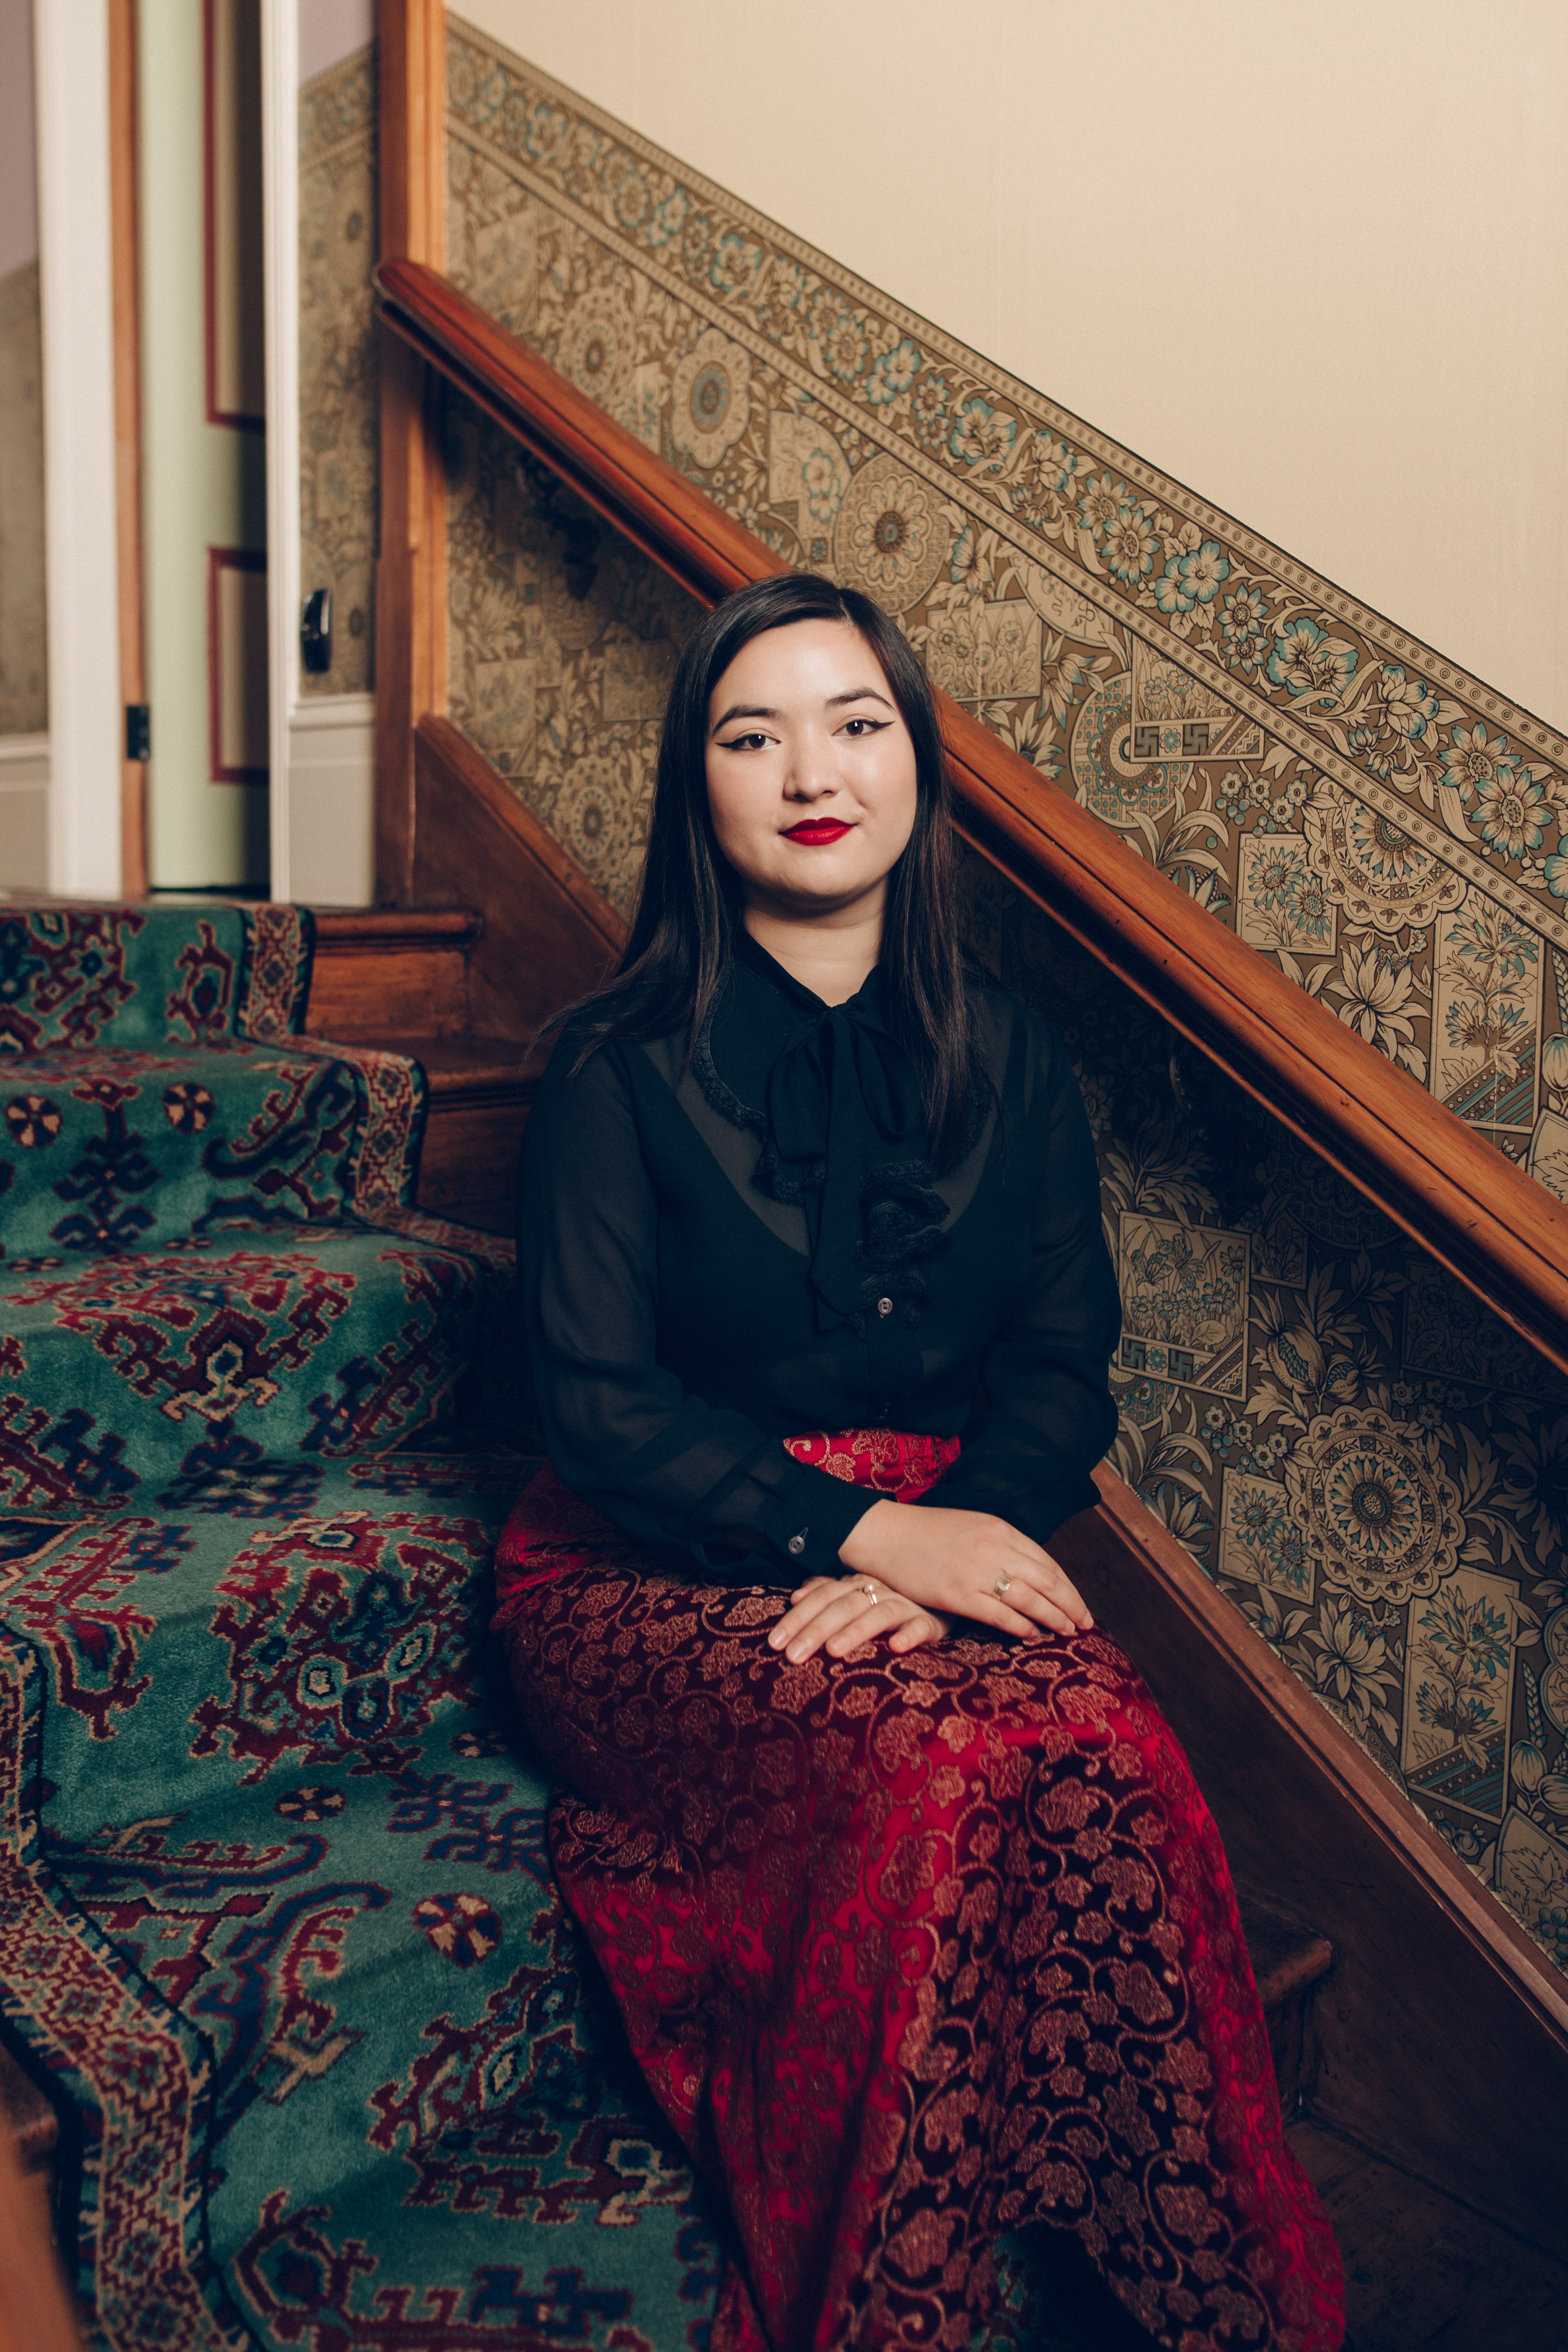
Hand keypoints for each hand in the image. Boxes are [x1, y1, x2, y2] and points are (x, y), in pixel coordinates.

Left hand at [768, 1574, 950, 1663]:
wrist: (940, 1596)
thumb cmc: (890, 1601)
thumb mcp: (858, 1595)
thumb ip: (827, 1594)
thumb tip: (796, 1595)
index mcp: (856, 1584)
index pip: (821, 1598)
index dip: (797, 1619)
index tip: (774, 1642)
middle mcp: (877, 1590)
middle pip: (842, 1607)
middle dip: (815, 1630)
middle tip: (793, 1656)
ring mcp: (905, 1604)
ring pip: (878, 1615)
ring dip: (856, 1631)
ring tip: (834, 1651)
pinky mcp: (930, 1621)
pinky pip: (920, 1626)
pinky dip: (909, 1635)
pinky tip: (896, 1647)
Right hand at [836, 1500, 1092, 1640]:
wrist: (886, 1534)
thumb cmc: (928, 1533)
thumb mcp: (973, 1527)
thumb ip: (1002, 1545)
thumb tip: (1030, 1571)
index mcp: (1000, 1529)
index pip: (1047, 1562)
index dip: (1069, 1588)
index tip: (1082, 1606)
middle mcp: (994, 1547)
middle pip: (1047, 1580)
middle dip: (1071, 1605)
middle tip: (1085, 1625)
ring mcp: (976, 1570)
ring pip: (1029, 1598)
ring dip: (1053, 1618)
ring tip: (1066, 1632)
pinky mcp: (957, 1592)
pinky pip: (999, 1613)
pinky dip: (1020, 1625)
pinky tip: (1032, 1634)